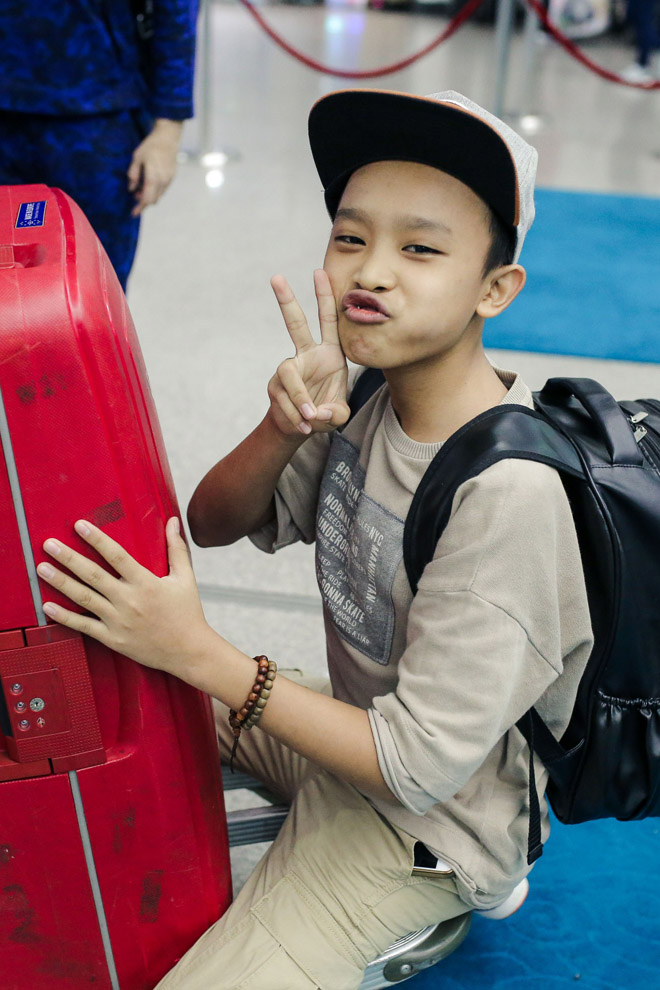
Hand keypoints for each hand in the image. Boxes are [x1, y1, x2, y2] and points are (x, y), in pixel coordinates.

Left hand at [36, 518, 215, 679]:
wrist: (189, 651)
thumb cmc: (188, 613)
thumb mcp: (185, 578)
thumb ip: (176, 549)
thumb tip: (173, 521)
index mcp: (146, 583)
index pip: (117, 555)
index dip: (97, 539)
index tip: (79, 525)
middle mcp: (129, 600)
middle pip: (93, 575)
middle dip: (69, 558)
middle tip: (49, 544)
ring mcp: (119, 621)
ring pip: (84, 598)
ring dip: (61, 582)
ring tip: (42, 568)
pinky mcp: (113, 639)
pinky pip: (84, 626)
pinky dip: (64, 617)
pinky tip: (48, 606)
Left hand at [127, 118, 182, 216]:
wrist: (168, 138)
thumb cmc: (150, 146)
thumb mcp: (137, 158)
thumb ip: (133, 175)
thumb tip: (131, 189)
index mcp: (153, 178)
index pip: (146, 199)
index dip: (140, 208)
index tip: (133, 213)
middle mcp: (163, 182)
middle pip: (153, 200)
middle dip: (144, 202)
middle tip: (135, 196)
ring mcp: (169, 180)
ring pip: (159, 196)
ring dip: (150, 196)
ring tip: (140, 188)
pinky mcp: (172, 177)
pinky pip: (163, 190)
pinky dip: (155, 191)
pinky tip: (149, 183)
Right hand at [268, 269, 348, 437]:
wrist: (302, 427)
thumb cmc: (325, 413)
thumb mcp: (339, 414)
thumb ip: (335, 413)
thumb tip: (317, 412)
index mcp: (330, 354)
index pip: (328, 322)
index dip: (325, 298)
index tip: (319, 272)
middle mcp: (307, 356)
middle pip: (295, 325)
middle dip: (287, 301)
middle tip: (276, 277)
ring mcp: (289, 369)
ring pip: (289, 376)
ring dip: (300, 399)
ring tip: (311, 419)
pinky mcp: (276, 386)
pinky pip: (286, 400)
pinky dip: (296, 416)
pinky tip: (305, 427)